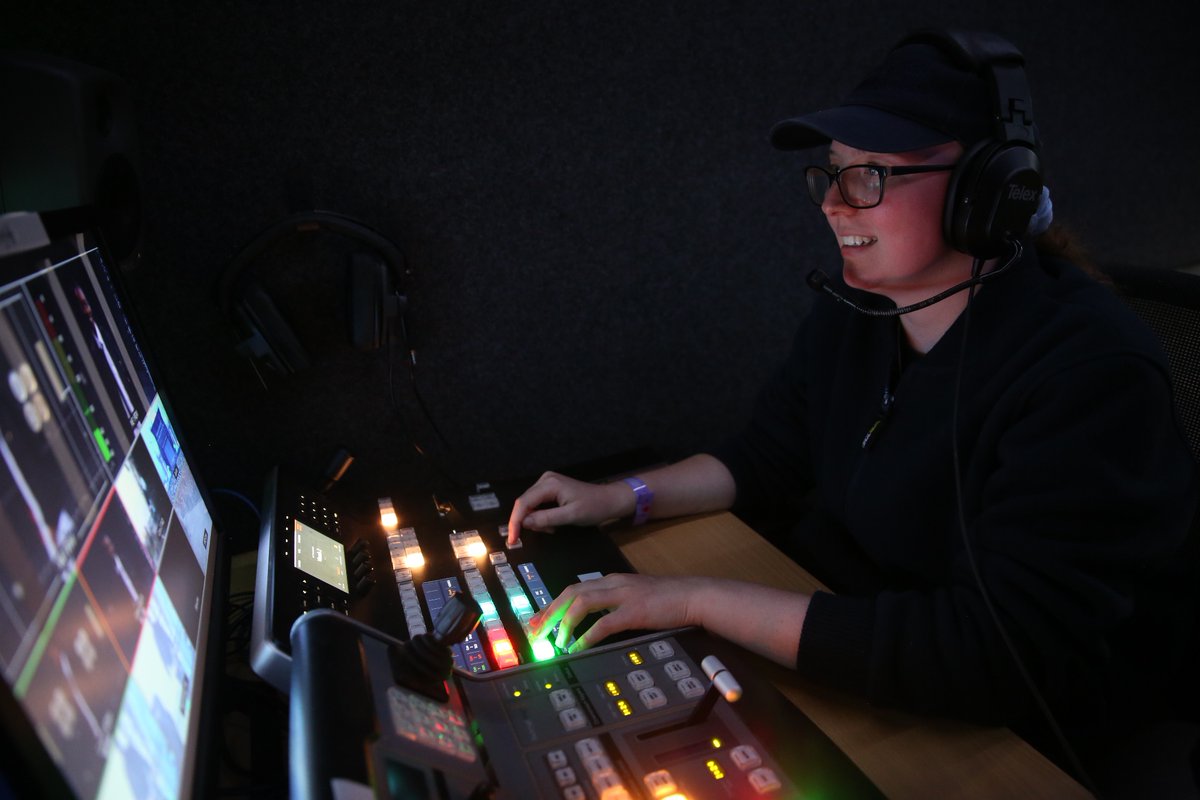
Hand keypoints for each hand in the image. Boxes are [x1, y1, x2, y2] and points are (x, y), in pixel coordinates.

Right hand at [506, 471, 631, 544]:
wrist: (608, 500)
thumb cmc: (593, 507)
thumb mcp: (570, 516)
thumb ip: (546, 519)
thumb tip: (524, 523)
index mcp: (549, 484)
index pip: (523, 503)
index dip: (515, 522)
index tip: (512, 539)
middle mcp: (545, 480)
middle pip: (524, 504)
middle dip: (529, 522)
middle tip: (547, 532)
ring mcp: (547, 483)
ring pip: (530, 506)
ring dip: (537, 521)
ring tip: (554, 528)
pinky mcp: (549, 489)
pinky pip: (537, 505)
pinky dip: (542, 517)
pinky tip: (554, 523)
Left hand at [527, 573, 704, 652]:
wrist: (692, 596)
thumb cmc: (666, 599)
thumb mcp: (634, 596)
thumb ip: (612, 604)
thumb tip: (591, 622)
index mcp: (610, 581)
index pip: (572, 590)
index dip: (551, 606)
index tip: (536, 621)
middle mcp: (612, 584)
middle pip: (570, 594)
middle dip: (549, 613)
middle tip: (534, 632)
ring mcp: (622, 596)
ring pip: (581, 604)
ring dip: (563, 623)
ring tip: (555, 642)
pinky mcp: (634, 611)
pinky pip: (602, 623)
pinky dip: (585, 636)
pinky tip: (577, 647)